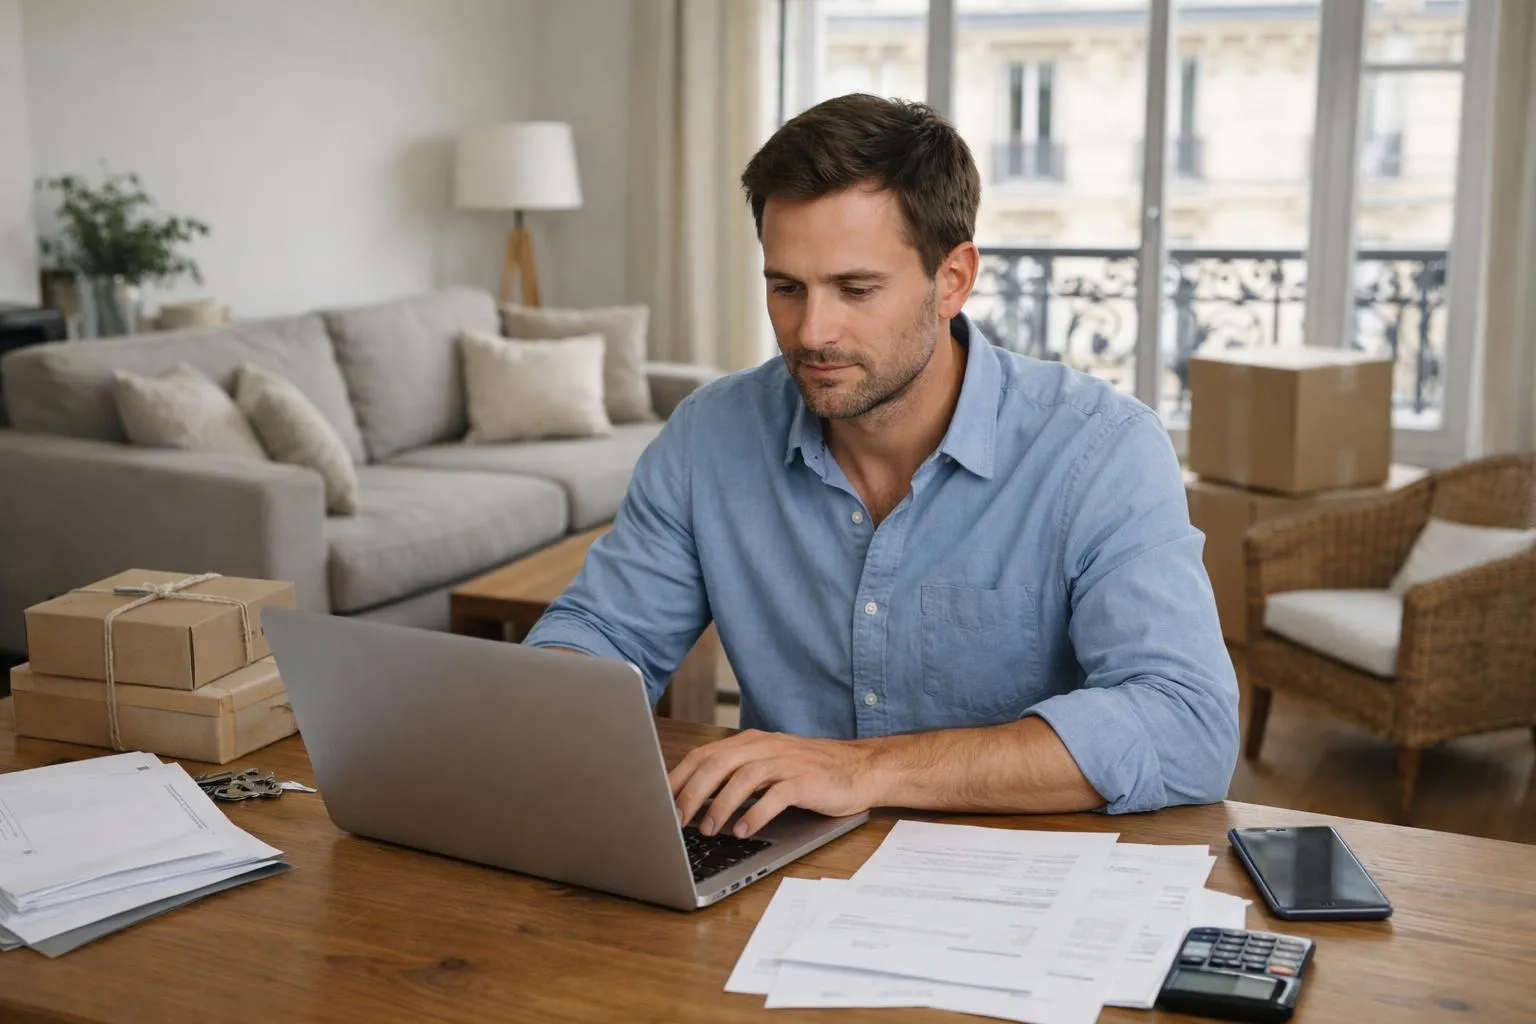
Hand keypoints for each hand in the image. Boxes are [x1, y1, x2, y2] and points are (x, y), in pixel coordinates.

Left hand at [668, 729, 885, 838]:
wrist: (861, 769)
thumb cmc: (810, 773)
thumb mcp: (768, 767)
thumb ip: (736, 776)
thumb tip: (695, 802)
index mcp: (750, 743)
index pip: (703, 755)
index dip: (677, 778)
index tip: (657, 802)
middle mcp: (764, 747)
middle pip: (716, 764)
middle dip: (691, 793)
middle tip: (675, 821)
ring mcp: (786, 762)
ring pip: (742, 778)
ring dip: (720, 804)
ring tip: (707, 829)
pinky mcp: (806, 780)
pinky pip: (775, 795)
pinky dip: (756, 813)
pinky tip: (744, 830)